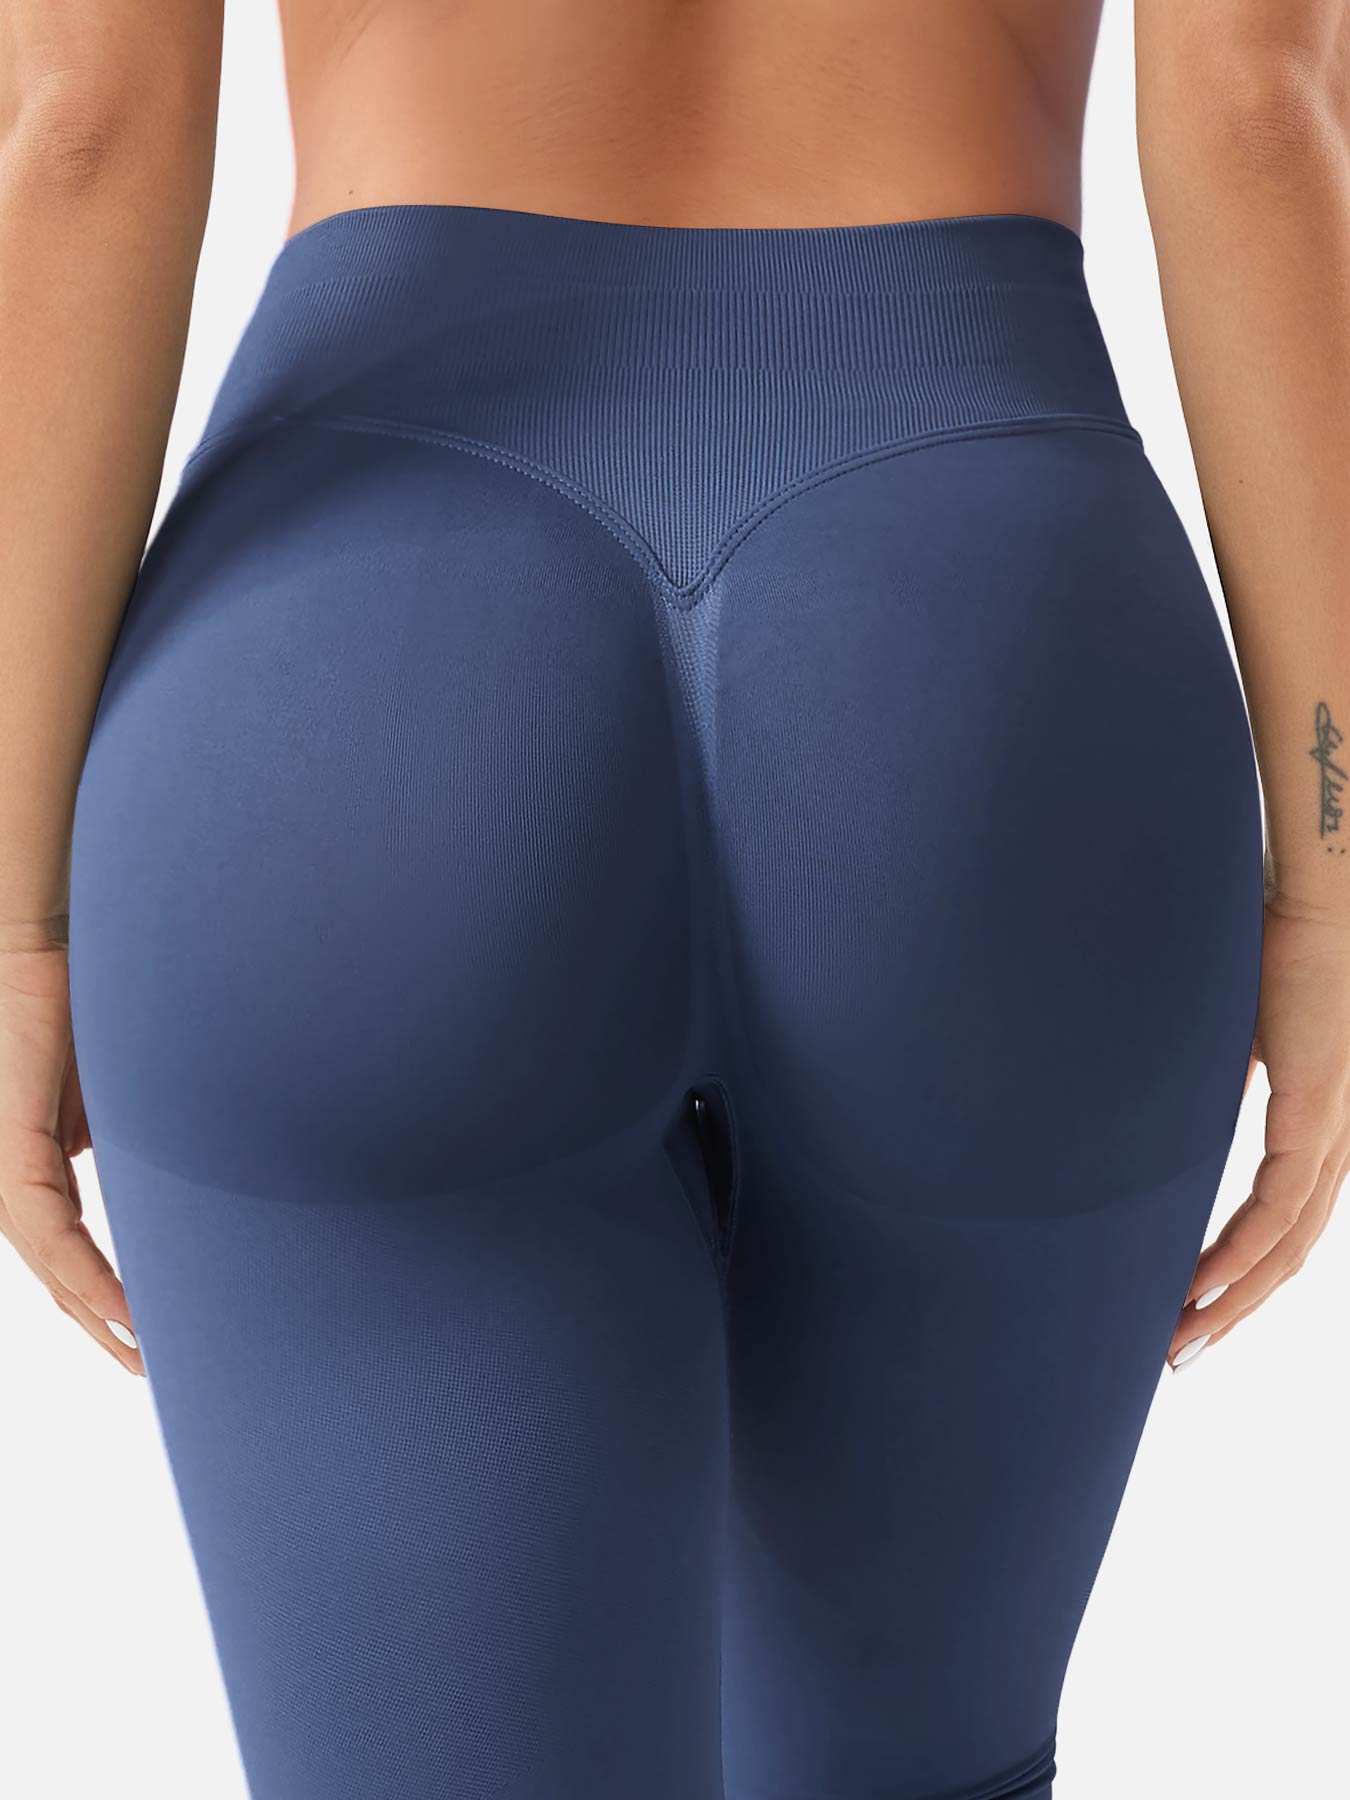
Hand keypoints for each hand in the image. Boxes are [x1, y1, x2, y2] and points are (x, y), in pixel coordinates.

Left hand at [0, 926, 141, 1373]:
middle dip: (99, 1324)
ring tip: (140, 1353)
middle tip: (146, 1366)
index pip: (64, 1247)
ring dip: (97, 1313)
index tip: (145, 1331)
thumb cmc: (76, 1001)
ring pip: (49, 1263)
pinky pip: (50, 1230)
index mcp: (31, 1161)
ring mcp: (4, 1166)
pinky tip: (121, 1306)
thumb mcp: (108, 1089)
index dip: (101, 1294)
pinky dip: (88, 1273)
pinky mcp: (10, 1150)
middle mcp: (9, 1174)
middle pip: (53, 1271)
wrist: (37, 943)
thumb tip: (153, 1174)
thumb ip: (111, 1136)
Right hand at [1169, 899, 1349, 1369]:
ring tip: (1181, 1337)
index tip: (1190, 1306)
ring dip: (1232, 1299)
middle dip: (1233, 1310)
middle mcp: (1340, 1139)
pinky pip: (1277, 1205)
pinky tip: (1204, 1284)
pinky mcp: (1317, 1111)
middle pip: (1290, 1253)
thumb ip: (1227, 1082)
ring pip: (1288, 1244)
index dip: (1241, 1273)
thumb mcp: (1239, 1035)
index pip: (1286, 1223)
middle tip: (1179, 1353)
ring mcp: (1334, 1129)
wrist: (1321, 895)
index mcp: (1324, 1123)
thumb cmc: (1277, 947)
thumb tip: (1180, 1109)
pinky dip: (1239, 1252)